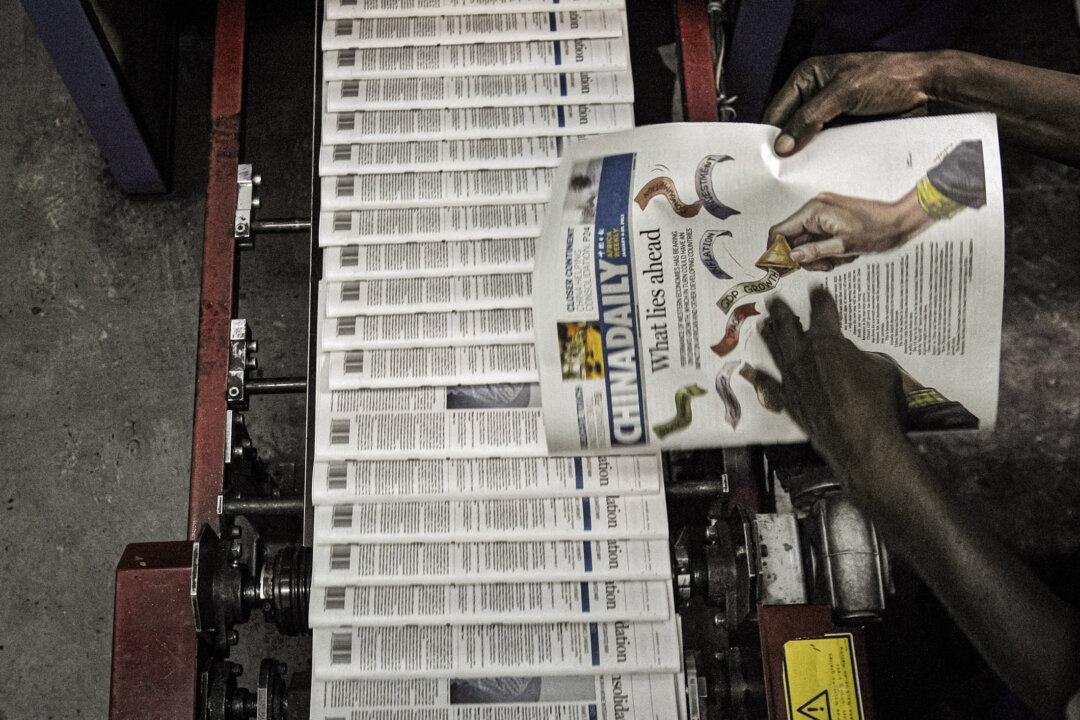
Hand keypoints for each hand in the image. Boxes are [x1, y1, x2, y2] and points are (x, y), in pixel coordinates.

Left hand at [757, 288, 906, 505]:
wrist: (862, 445)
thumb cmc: (878, 404)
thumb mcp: (881, 369)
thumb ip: (862, 357)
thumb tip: (854, 358)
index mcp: (828, 342)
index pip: (822, 312)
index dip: (820, 298)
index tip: (816, 289)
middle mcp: (803, 357)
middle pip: (787, 326)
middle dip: (780, 310)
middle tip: (774, 299)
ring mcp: (792, 380)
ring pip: (774, 351)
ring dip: (768, 336)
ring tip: (762, 324)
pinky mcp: (788, 402)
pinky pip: (768, 385)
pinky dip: (757, 376)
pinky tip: (747, 370)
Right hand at [764, 51, 941, 155]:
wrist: (928, 89)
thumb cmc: (888, 78)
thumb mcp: (843, 93)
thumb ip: (810, 118)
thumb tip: (782, 146)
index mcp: (808, 78)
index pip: (778, 109)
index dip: (771, 133)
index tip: (767, 159)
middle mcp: (815, 96)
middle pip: (790, 127)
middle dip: (787, 147)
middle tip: (779, 171)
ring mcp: (830, 115)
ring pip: (807, 140)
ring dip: (804, 157)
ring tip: (796, 176)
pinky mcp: (844, 131)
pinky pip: (826, 148)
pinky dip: (822, 160)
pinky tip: (817, 172)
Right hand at [769, 189, 932, 269]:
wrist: (900, 221)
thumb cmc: (877, 231)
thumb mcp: (843, 247)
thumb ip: (814, 252)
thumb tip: (791, 258)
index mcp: (814, 211)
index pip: (780, 231)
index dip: (777, 251)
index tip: (783, 269)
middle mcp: (815, 207)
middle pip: (792, 238)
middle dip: (805, 256)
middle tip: (824, 266)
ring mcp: (823, 211)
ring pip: (806, 240)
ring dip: (817, 254)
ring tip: (837, 260)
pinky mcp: (831, 216)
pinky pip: (818, 236)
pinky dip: (825, 248)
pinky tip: (842, 253)